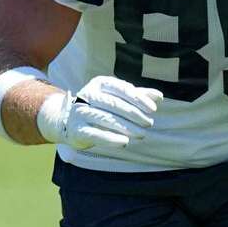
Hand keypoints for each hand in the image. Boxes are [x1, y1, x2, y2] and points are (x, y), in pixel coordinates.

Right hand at [36, 76, 160, 149]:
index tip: (153, 109)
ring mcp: (80, 112)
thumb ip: (138, 96)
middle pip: (115, 105)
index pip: (122, 89)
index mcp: (100, 83)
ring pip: (106, 119)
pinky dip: (111, 139)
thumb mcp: (118, 97)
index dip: (139, 99)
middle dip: (135, 115)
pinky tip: (125, 143)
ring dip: (126, 128)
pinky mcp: (76, 129)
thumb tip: (159, 96)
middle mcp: (88, 94)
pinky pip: (95, 134)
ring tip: (142, 134)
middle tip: (149, 124)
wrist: (68, 120)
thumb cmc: (101, 106)